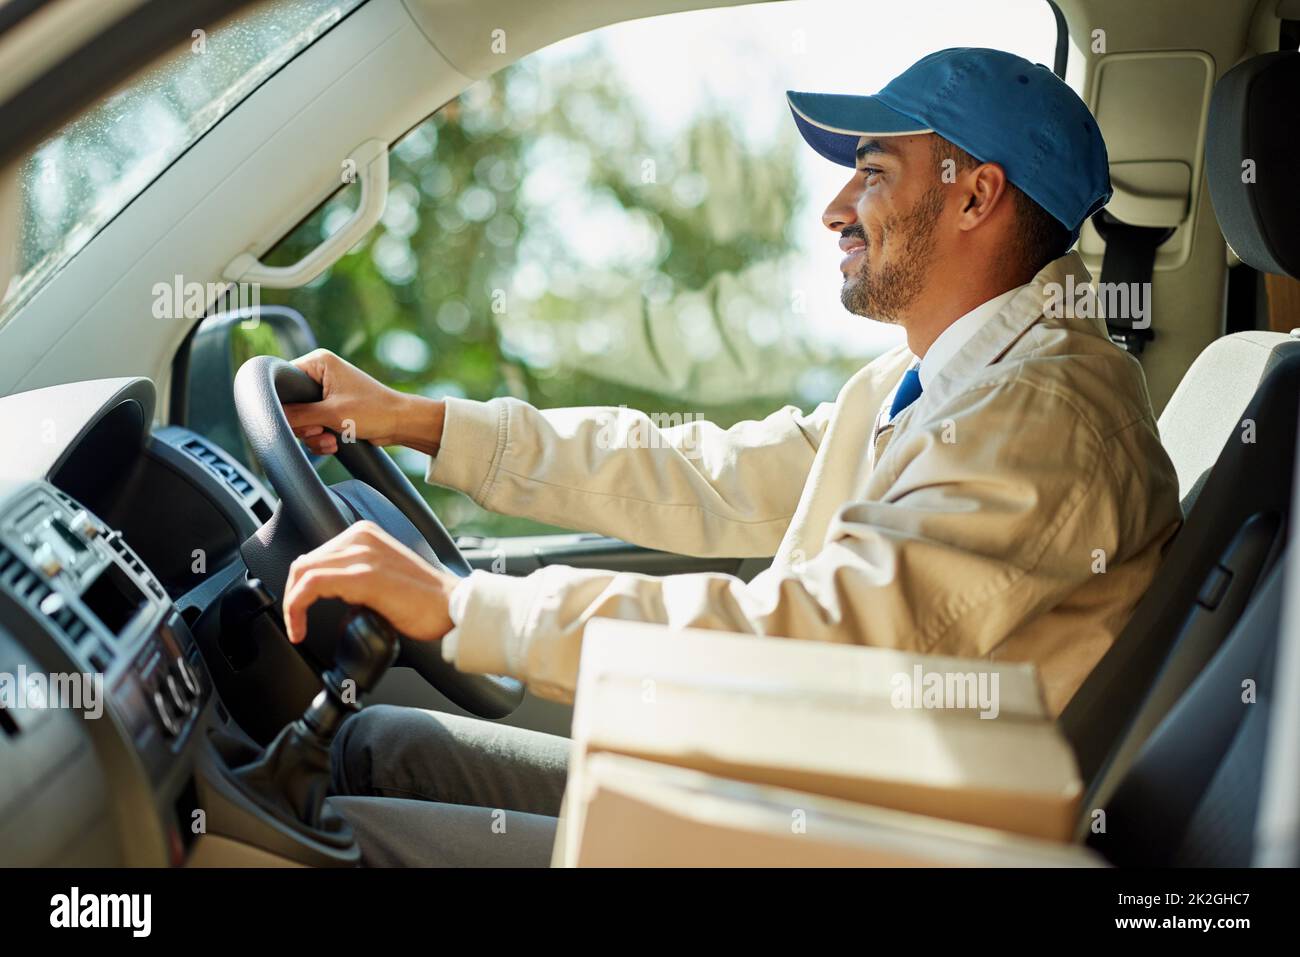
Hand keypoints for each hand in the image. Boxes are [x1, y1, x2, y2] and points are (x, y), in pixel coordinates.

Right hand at [282, 349, 444, 455]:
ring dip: (314, 436)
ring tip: (331, 438)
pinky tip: (335, 443)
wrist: (401, 424)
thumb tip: (271, 417)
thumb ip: (298, 416)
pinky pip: (314, 427)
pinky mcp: (332, 410)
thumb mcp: (331, 414)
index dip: (286, 404)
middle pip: (291, 405)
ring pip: (302, 420)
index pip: (283, 380)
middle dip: (305, 425)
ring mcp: (326, 394)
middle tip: (320, 429)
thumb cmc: (373, 411)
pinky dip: (321, 439)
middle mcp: (320, 374)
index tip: (298, 419)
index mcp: (318, 362)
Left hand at [282, 521, 458, 644]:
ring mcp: (362, 555)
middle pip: (304, 563)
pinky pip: (311, 587)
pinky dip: (297, 608)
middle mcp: (361, 537)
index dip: (299, 584)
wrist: (453, 607)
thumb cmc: (424, 600)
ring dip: (292, 604)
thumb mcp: (382, 576)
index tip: (299, 610)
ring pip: (303, 573)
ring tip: (297, 627)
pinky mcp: (363, 577)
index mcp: (365, 534)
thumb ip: (354, 575)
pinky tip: (301, 628)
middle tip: (296, 622)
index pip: (315, 554)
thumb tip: (326, 592)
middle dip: (292, 595)